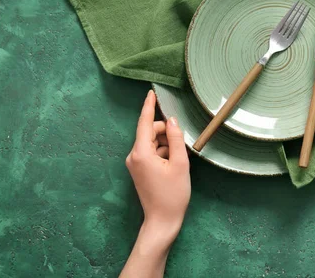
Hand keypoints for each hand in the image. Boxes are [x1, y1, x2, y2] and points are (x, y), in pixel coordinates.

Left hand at [125, 90, 190, 244]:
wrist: (162, 221)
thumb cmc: (173, 194)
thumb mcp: (180, 164)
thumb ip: (176, 139)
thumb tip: (172, 120)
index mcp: (141, 153)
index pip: (144, 123)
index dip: (148, 107)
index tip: (150, 92)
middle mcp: (133, 156)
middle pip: (150, 132)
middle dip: (166, 133)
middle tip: (181, 147)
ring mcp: (135, 163)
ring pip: (152, 142)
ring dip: (166, 144)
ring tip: (177, 162)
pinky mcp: (139, 169)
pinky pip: (151, 152)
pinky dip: (163, 152)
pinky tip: (172, 165)